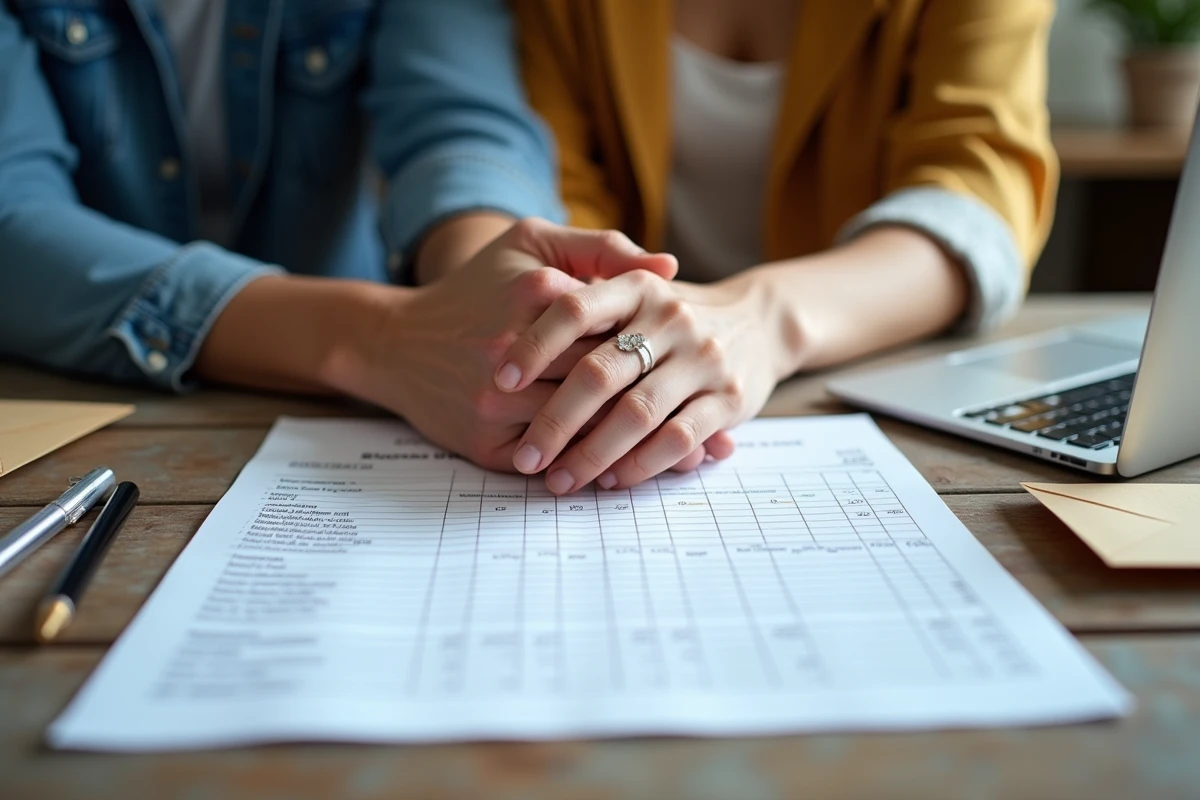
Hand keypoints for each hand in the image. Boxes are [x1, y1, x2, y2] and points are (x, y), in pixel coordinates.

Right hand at [330, 219, 682, 470]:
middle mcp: (516, 353)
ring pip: (586, 433)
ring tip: (690, 463)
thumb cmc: (476, 290)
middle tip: (718, 438)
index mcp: (537, 296)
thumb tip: (670, 265)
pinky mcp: (485, 444)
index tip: (707, 372)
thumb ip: (603, 248)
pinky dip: (593, 470)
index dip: (667, 356)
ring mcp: (499, 404)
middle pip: (610, 389)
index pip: (620, 329)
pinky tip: (632, 475)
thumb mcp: (532, 244)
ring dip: (638, 452)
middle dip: (665, 413)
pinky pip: (551, 462)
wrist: (399, 343)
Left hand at [495, 269, 783, 492]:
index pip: (574, 309)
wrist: (758, 323)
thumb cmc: (669, 318)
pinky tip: (609, 480)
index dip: (534, 345)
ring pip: (636, 413)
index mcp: (637, 287)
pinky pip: (676, 438)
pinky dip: (639, 464)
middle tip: (526, 456)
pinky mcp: (728, 398)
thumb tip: (513, 338)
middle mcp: (671, 318)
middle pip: (599, 372)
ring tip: (559, 479)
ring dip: (592, 454)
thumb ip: (584, 305)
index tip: (502, 381)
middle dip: (556, 421)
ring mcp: (702, 359)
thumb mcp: (633, 293)